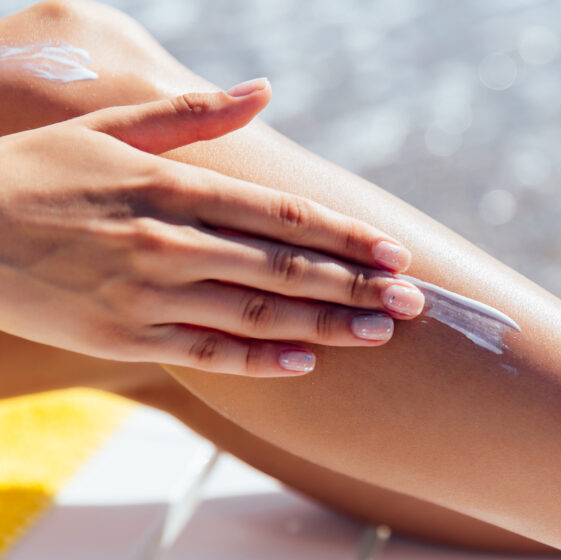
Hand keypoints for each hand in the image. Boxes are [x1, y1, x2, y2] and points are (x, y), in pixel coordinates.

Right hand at [0, 79, 424, 375]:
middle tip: (414, 301)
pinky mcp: (127, 336)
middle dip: (357, 284)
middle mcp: (173, 242)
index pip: (285, 216)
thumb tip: (264, 90)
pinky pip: (209, 353)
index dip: (347, 236)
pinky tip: (306, 362)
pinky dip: (261, 361)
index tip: (394, 252)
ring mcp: (151, 293)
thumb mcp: (113, 127)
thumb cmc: (40, 172)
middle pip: (287, 267)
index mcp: (176, 186)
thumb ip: (194, 113)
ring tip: (381, 332)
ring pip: (260, 313)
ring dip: (327, 324)